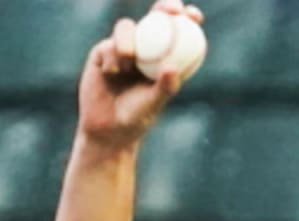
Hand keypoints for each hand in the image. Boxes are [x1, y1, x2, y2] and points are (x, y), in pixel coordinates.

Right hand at [76, 0, 203, 148]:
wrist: (108, 128)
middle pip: (155, 18)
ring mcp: (122, 49)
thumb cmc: (137, 117)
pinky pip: (107, 44)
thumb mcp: (154, 103)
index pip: (178, 34)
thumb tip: (172, 68)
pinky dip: (111, 58)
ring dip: (129, 41)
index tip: (194, 15)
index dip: (187, 19)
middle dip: (164, 7)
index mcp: (164, 59)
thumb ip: (164, 86)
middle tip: (170, 8)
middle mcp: (145, 50)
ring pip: (127, 28)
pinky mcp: (101, 53)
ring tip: (129, 63)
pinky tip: (111, 74)